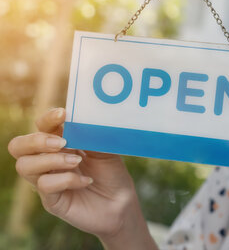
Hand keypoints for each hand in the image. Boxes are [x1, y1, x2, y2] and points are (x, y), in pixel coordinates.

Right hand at [8, 108, 155, 249]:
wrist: (121, 203)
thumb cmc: (112, 174)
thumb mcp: (105, 150)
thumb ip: (91, 135)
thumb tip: (82, 119)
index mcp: (59, 144)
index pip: (41, 127)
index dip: (47, 119)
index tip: (63, 114)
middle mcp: (47, 161)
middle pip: (18, 146)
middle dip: (36, 140)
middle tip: (62, 142)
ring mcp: (47, 180)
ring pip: (25, 166)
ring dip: (52, 160)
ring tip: (77, 162)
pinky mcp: (51, 200)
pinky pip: (45, 186)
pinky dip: (66, 179)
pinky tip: (86, 180)